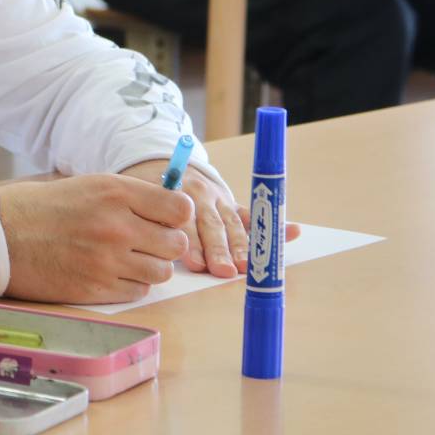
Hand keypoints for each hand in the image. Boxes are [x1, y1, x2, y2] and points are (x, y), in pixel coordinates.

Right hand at [0, 173, 192, 303]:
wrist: (2, 235)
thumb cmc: (46, 208)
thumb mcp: (91, 186)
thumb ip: (133, 197)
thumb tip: (173, 209)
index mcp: (116, 193)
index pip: (179, 209)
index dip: (176, 215)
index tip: (166, 218)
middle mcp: (116, 226)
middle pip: (175, 244)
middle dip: (165, 243)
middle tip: (147, 241)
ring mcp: (107, 261)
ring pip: (160, 272)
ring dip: (150, 266)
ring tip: (127, 258)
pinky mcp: (96, 289)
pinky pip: (138, 292)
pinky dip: (131, 284)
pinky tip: (111, 272)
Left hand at [119, 161, 301, 277]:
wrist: (167, 162)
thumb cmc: (150, 188)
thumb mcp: (141, 197)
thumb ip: (150, 221)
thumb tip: (149, 251)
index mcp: (178, 195)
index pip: (186, 224)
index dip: (192, 244)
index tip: (196, 264)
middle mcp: (203, 197)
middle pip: (213, 228)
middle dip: (220, 251)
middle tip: (225, 271)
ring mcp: (221, 201)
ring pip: (233, 225)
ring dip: (243, 246)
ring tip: (249, 266)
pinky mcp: (233, 204)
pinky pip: (253, 216)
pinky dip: (274, 224)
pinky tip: (294, 230)